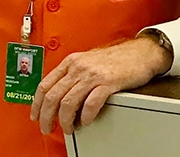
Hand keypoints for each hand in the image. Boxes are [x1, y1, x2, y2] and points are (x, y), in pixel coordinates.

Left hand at [30, 36, 172, 134]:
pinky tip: (86, 121)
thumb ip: (74, 74)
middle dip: (47, 117)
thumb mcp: (89, 61)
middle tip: (48, 128)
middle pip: (53, 96)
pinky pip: (91, 103)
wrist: (142, 52)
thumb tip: (60, 95)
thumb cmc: (118, 58)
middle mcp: (79, 67)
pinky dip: (85, 116)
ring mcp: (93, 74)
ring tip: (69, 128)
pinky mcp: (108, 82)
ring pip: (68, 102)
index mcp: (71, 61)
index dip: (37, 104)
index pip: (45, 84)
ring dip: (65, 120)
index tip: (36, 116)